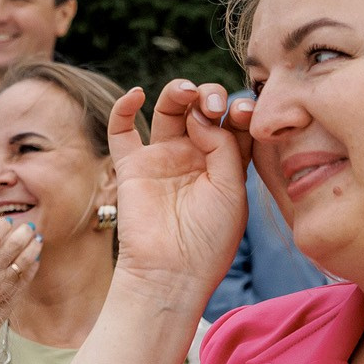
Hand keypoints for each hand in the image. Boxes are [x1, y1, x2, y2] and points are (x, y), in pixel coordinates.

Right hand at [0, 216, 42, 322]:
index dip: (2, 227)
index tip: (7, 221)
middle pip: (12, 246)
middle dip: (22, 233)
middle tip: (28, 227)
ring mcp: (2, 287)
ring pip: (23, 262)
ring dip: (32, 248)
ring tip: (37, 238)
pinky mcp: (10, 300)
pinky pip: (25, 280)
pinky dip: (32, 268)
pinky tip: (36, 259)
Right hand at [105, 81, 250, 314]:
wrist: (171, 271)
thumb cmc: (209, 238)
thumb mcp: (233, 189)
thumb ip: (224, 146)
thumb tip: (199, 115)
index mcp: (226, 163)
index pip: (234, 120)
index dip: (239, 107)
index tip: (243, 111)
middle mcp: (195, 156)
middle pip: (202, 107)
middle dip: (209, 96)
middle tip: (212, 105)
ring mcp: (163, 159)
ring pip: (168, 110)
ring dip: (178, 92)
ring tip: (187, 94)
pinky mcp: (132, 167)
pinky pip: (120, 131)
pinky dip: (123, 107)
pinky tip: (136, 95)